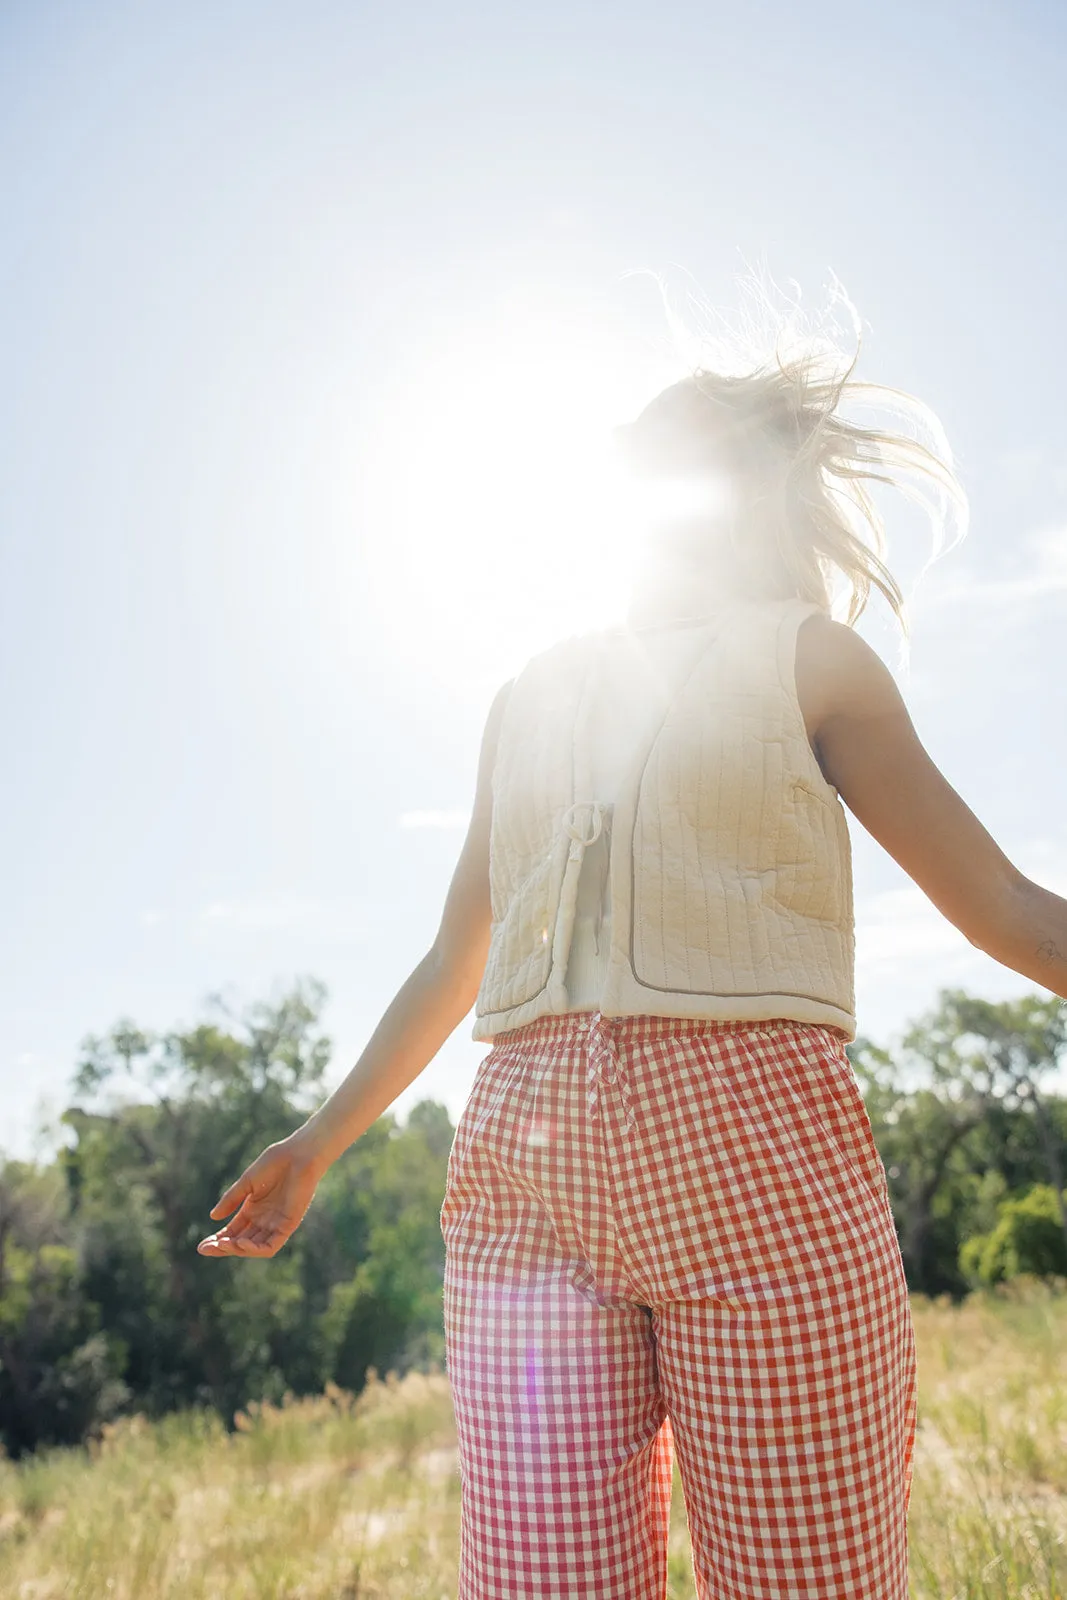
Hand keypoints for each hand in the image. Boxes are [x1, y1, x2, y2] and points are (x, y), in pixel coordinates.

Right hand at [196, 1129, 324, 1258]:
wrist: (298, 1155)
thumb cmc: (274, 1163)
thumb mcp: (247, 1182)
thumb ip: (231, 1199)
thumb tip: (213, 1217)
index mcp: (253, 1209)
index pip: (233, 1231)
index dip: (218, 1240)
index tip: (201, 1246)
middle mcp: (263, 1220)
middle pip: (240, 1242)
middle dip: (223, 1248)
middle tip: (206, 1249)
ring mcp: (276, 1224)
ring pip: (254, 1247)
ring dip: (237, 1249)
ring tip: (223, 1244)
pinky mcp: (288, 1225)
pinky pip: (271, 1245)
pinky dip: (256, 1249)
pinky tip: (242, 1243)